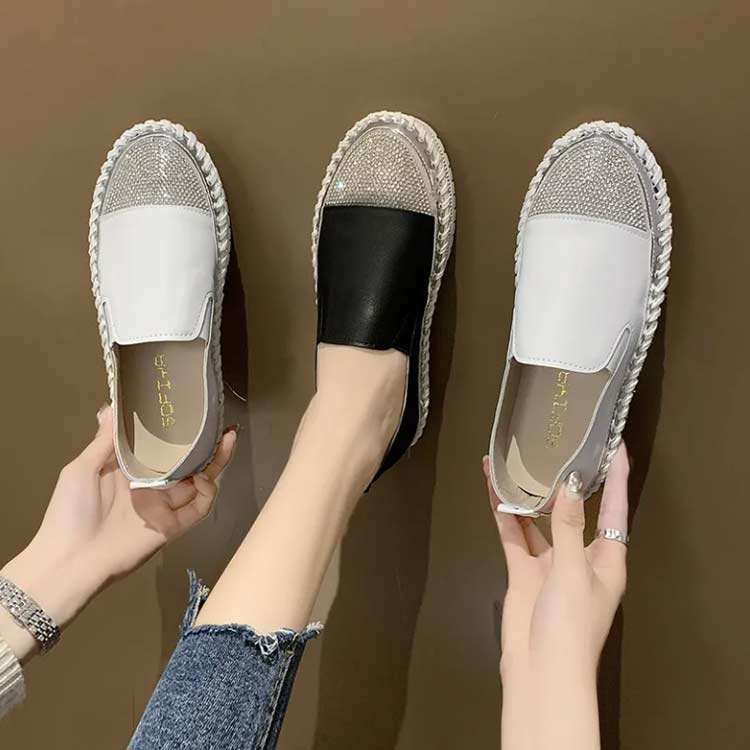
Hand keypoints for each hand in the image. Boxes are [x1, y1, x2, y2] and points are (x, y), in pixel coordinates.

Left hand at [1, 406, 235, 658]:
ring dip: (214, 462)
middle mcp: (151, 485)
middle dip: (206, 444)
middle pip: (187, 461)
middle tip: (222, 424)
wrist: (70, 560)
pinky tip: (206, 476)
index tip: (190, 409)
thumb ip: (104, 440)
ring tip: (226, 440)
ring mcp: (164, 506)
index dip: (177, 430)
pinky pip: (198, 508)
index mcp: (130, 470)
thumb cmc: (70, 512)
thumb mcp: (82, 469)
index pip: (161, 445)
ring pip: (198, 480)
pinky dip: (207, 492)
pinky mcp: (173, 526)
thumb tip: (112, 404)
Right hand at [484, 444, 628, 749]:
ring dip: (526, 494)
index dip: (616, 478)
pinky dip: (505, 514)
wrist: (541, 670)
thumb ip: (569, 526)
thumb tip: (570, 483)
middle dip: (564, 481)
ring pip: (538, 520)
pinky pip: (514, 535)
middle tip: (556, 444)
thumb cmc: (572, 622)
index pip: (614, 509)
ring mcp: (549, 564)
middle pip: (574, 511)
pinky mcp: (523, 572)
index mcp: (607, 559)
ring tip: (512, 461)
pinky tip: (493, 490)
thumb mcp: (574, 571)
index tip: (615, 445)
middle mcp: (580, 557)